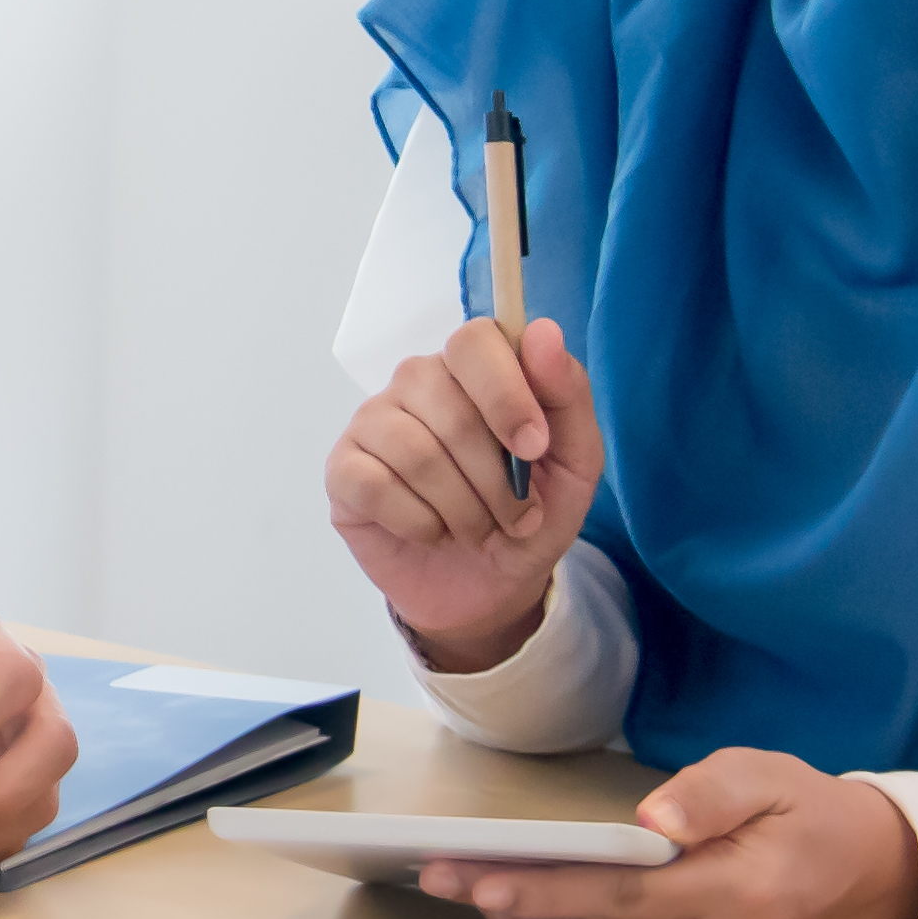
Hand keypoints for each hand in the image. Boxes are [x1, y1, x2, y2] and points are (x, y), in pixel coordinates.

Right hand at [324, 316, 603, 669]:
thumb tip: (542, 331)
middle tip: (515, 516)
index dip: (506, 393)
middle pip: (447, 405)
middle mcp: (416, 382)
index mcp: (473, 368)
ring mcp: (373, 422)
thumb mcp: (574, 464)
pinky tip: (431, 532)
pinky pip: (375, 485)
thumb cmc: (530, 515)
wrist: (490, 587)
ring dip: (463, 509)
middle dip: (494, 478)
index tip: (534, 448)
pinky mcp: (343, 469)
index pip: (475, 340)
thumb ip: (567, 395)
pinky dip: (419, 522)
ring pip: (415, 452)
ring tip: (477, 529)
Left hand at [426, 746, 917, 918]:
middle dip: (507, 900)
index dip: (546, 890)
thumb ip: (709, 796)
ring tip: (454, 884)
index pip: (619, 896)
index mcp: (731, 896)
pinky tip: (509, 912)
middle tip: (435, 873)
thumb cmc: (807, 814)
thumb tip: (651, 817)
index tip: (483, 879)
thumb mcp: (768, 778)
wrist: (866, 873)